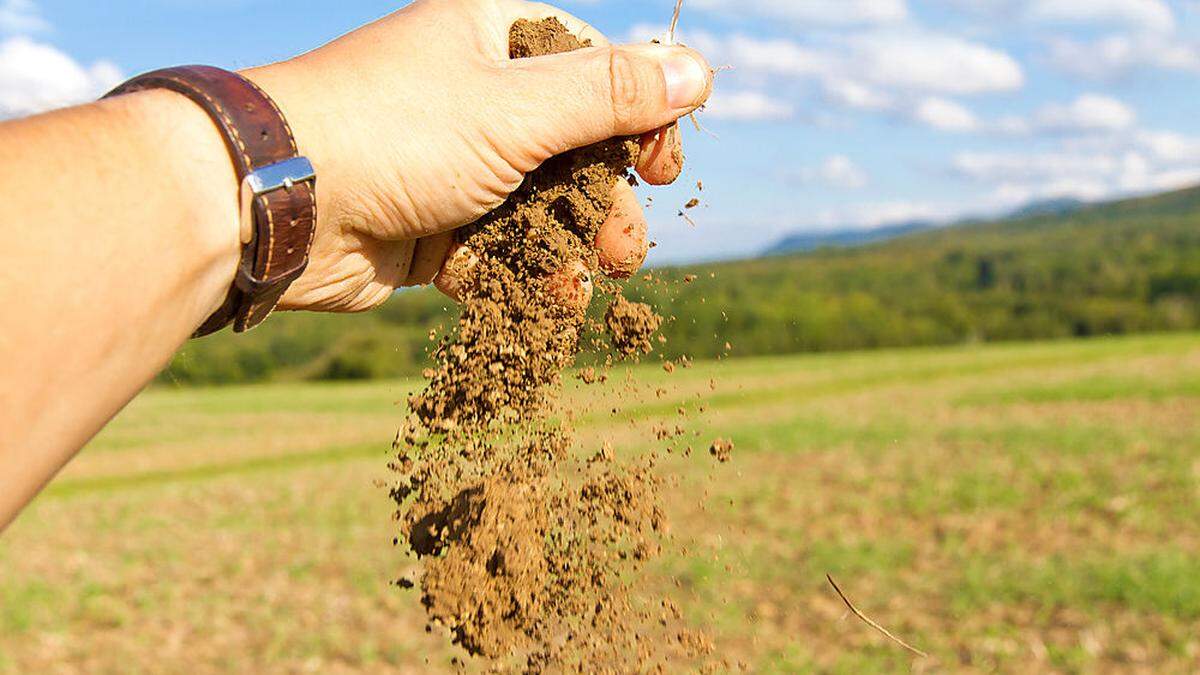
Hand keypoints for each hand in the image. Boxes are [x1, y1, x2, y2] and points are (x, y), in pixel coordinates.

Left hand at [244, 0, 711, 312]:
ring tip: (584, 288)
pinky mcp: (426, 225)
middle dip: (602, 204)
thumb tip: (700, 69)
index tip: (664, 168)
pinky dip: (516, 275)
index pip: (591, 67)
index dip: (638, 118)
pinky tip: (540, 305)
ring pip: (534, 207)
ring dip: (565, 249)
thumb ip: (612, 95)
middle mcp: (469, 95)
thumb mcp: (518, 108)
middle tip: (626, 252)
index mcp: (490, 38)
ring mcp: (446, 164)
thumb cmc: (395, 132)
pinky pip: (491, 248)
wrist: (276, 205)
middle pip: (570, 148)